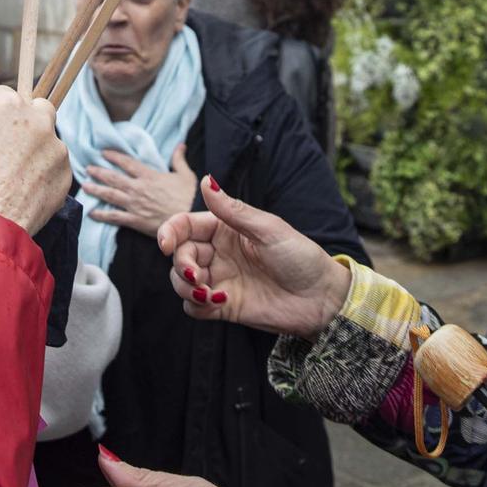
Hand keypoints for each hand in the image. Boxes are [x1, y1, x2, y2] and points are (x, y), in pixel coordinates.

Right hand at [0, 73, 71, 234]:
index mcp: (10, 102)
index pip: (2, 96)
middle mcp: (40, 119)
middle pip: (32, 110)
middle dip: (19, 125)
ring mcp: (57, 148)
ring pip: (44, 139)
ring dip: (31, 149)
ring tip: (8, 175)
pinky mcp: (66, 176)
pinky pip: (53, 166)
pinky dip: (41, 174)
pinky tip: (21, 189)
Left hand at [83, 144, 196, 237]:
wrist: (191, 219)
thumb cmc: (190, 197)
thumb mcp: (186, 175)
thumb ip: (179, 160)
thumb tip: (180, 145)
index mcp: (150, 176)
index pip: (127, 162)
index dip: (114, 156)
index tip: (103, 153)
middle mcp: (138, 188)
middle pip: (114, 178)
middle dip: (99, 172)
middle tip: (87, 168)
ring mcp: (135, 205)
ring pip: (110, 195)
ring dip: (96, 189)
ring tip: (84, 186)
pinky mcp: (135, 220)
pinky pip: (114, 217)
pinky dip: (102, 214)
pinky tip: (91, 212)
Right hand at [156, 176, 349, 341]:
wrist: (321, 299)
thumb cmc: (301, 257)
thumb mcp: (269, 230)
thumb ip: (233, 210)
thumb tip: (207, 180)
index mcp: (226, 228)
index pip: (186, 225)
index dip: (169, 232)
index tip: (165, 244)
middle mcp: (218, 253)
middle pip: (180, 254)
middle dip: (180, 264)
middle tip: (197, 275)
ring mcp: (220, 279)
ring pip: (181, 281)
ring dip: (185, 287)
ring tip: (208, 293)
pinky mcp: (223, 306)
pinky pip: (193, 306)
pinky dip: (195, 305)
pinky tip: (216, 303)